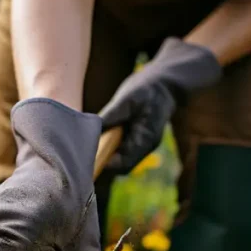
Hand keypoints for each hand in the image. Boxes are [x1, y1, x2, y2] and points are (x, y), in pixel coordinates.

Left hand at [99, 37, 221, 174]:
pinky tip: (101, 133)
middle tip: (86, 147)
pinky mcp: (136, 139)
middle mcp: (145, 147)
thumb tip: (91, 129)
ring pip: (119, 158)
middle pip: (121, 165)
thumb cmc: (148, 89)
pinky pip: (120, 149)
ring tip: (92, 138)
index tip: (88, 153)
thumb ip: (111, 115)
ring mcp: (142, 144)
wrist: (165, 84)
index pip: (124, 164)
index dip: (105, 163)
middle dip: (103, 159)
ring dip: (105, 151)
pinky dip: (109, 144)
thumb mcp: (128, 98)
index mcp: (146, 140)